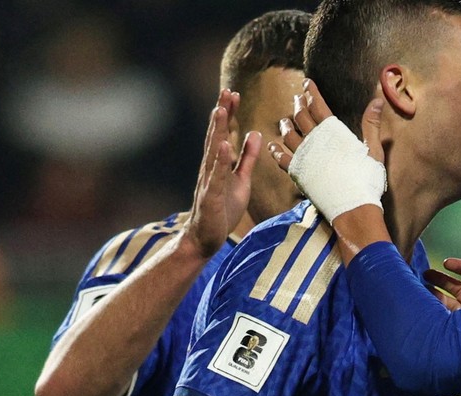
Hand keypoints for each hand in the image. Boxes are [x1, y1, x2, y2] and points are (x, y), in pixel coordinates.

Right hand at [186, 89, 260, 258]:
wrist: (206, 239)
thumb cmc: (223, 210)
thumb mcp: (242, 180)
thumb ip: (247, 158)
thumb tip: (254, 133)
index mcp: (218, 164)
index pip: (223, 133)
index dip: (229, 114)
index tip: (233, 93)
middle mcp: (210, 168)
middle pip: (216, 136)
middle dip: (222, 114)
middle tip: (226, 91)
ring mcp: (209, 182)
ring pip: (213, 151)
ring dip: (217, 130)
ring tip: (221, 110)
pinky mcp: (211, 197)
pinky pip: (216, 176)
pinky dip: (219, 160)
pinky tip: (223, 145)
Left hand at [269, 80, 386, 222]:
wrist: (352, 207)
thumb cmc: (366, 179)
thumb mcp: (374, 149)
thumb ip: (371, 123)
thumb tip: (377, 100)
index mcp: (332, 132)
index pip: (318, 105)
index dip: (312, 92)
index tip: (307, 83)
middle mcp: (314, 140)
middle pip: (301, 117)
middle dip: (298, 105)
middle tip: (297, 98)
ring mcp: (303, 157)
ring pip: (288, 135)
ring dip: (286, 125)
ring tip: (285, 121)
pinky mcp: (297, 173)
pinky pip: (281, 159)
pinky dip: (276, 151)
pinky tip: (273, 147)